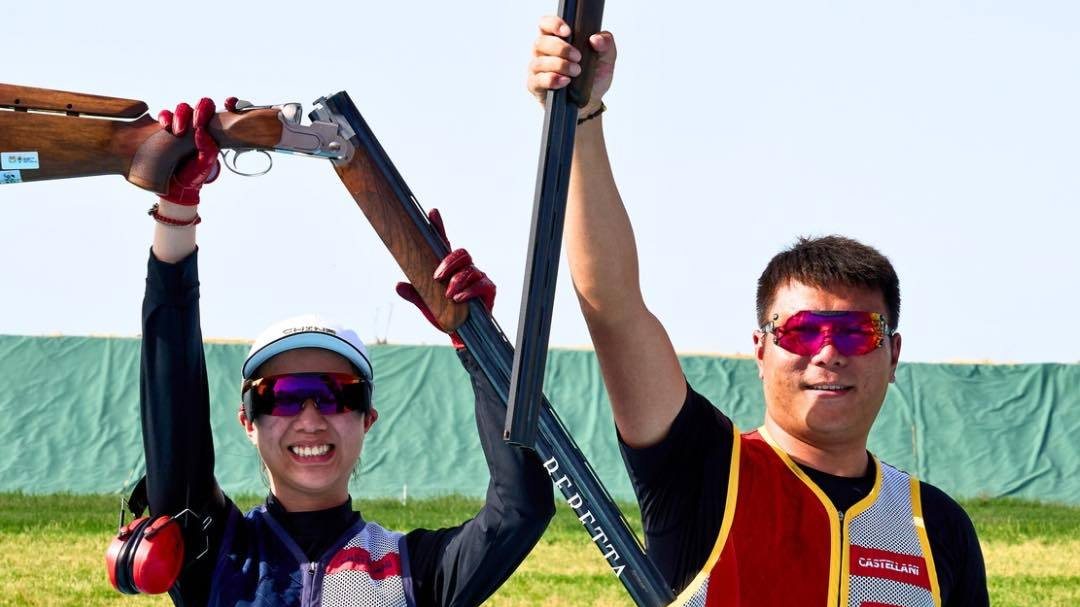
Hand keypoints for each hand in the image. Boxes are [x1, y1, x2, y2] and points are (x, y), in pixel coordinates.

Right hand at [156, 97, 220, 205]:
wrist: (175, 185)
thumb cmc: (194, 173)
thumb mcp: (205, 164)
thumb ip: (208, 149)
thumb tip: (202, 131)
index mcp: (214, 131)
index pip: (223, 111)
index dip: (230, 103)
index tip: (229, 104)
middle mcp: (199, 125)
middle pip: (202, 105)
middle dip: (200, 111)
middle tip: (197, 125)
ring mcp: (183, 124)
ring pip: (183, 108)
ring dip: (181, 116)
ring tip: (179, 132)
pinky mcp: (166, 127)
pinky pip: (164, 115)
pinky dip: (165, 117)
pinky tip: (166, 126)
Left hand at [396, 208, 494, 348]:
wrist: (461, 335)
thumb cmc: (445, 315)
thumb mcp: (426, 304)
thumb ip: (414, 294)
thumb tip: (398, 285)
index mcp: (449, 267)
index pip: (443, 242)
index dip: (439, 226)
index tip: (432, 212)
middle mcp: (465, 268)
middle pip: (461, 252)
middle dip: (449, 262)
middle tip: (437, 276)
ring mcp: (478, 277)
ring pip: (469, 270)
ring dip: (457, 282)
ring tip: (449, 295)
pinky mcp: (489, 288)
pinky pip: (480, 284)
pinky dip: (469, 291)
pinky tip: (459, 298)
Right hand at [527, 15, 616, 117]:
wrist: (591, 102)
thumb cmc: (594, 76)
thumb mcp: (606, 58)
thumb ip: (606, 44)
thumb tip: (596, 39)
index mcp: (556, 39)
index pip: (546, 24)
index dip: (553, 24)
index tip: (568, 32)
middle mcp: (543, 52)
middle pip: (541, 42)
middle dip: (561, 49)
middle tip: (578, 57)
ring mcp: (537, 69)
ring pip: (539, 62)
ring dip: (559, 65)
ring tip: (576, 72)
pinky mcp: (535, 86)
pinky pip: (537, 80)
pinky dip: (552, 79)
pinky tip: (565, 81)